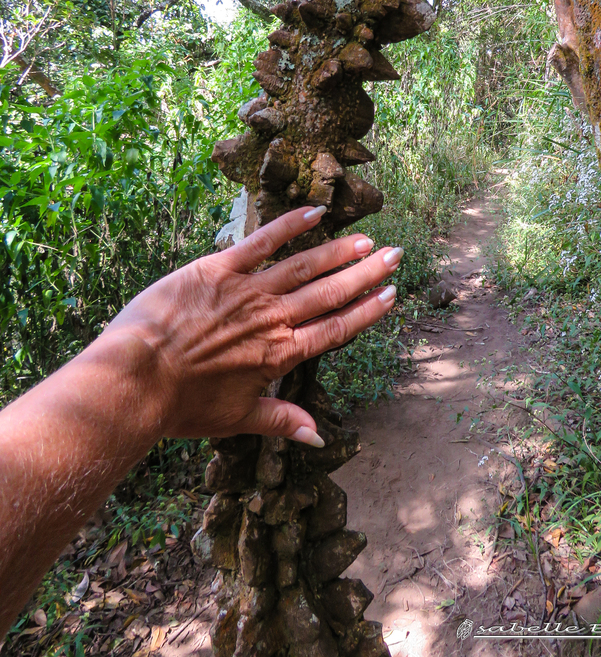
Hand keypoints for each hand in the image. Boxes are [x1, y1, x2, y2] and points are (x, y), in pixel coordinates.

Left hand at [102, 205, 401, 446]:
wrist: (134, 381)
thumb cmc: (182, 406)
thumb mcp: (236, 419)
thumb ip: (282, 421)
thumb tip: (318, 439)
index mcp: (280, 355)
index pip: (336, 329)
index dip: (366, 311)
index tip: (390, 295)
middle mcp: (272, 319)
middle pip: (330, 293)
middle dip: (366, 274)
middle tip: (395, 256)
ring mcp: (247, 291)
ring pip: (304, 266)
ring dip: (339, 251)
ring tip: (366, 239)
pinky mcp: (216, 270)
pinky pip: (260, 243)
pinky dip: (289, 226)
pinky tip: (314, 213)